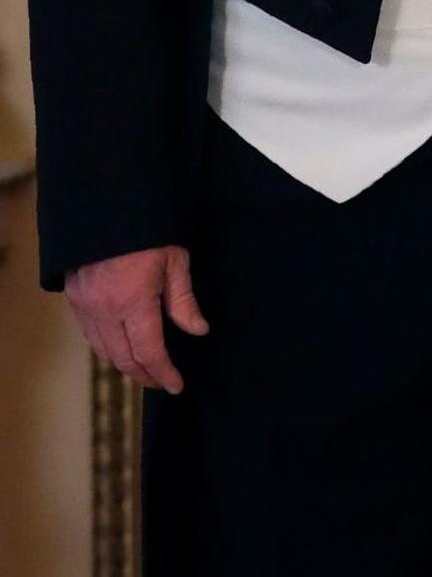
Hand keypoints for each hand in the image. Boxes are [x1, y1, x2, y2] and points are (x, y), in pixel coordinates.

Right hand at [65, 245, 208, 393]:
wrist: (108, 205)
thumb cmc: (150, 231)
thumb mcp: (175, 262)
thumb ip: (184, 301)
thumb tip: (198, 330)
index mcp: (133, 302)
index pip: (149, 352)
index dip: (163, 373)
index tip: (177, 386)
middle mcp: (104, 310)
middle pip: (123, 358)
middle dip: (144, 375)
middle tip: (162, 383)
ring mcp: (84, 305)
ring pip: (103, 350)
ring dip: (124, 364)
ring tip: (145, 370)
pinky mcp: (74, 298)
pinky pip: (90, 334)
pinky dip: (107, 347)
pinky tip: (122, 347)